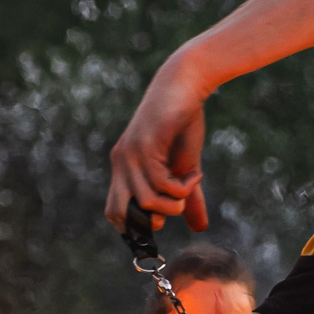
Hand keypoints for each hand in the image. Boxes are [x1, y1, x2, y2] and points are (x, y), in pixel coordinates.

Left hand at [106, 49, 212, 231]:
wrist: (185, 85)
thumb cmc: (183, 124)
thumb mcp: (186, 168)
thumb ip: (188, 198)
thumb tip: (200, 228)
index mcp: (124, 168)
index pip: (114, 212)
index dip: (134, 227)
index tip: (163, 221)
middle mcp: (121, 163)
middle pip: (121, 214)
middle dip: (153, 220)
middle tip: (177, 205)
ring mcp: (131, 154)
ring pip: (147, 202)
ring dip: (175, 203)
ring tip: (191, 184)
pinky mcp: (146, 145)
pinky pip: (160, 183)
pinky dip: (183, 187)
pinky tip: (195, 175)